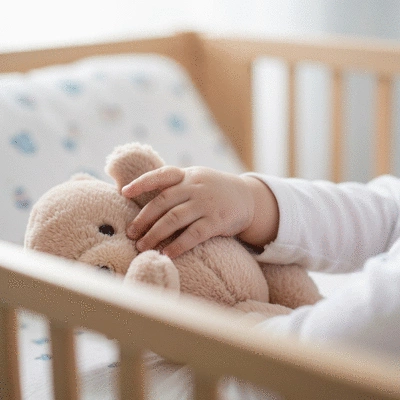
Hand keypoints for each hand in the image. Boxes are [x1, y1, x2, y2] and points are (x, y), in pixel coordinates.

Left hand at [122, 166, 255, 258]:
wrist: (248, 197)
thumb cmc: (213, 191)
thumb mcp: (196, 180)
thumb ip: (175, 187)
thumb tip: (144, 203)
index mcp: (187, 176)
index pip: (161, 175)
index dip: (142, 183)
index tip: (124, 192)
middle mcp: (195, 187)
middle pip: (163, 202)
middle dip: (144, 219)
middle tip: (131, 234)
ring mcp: (206, 203)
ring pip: (174, 219)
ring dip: (155, 234)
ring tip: (142, 247)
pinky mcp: (217, 221)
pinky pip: (194, 234)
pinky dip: (178, 245)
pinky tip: (167, 254)